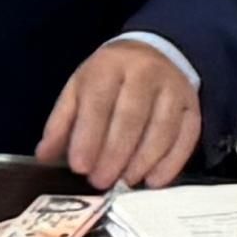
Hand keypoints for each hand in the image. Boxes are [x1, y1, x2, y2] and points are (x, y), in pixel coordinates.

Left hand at [34, 38, 205, 187]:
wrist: (154, 53)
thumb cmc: (109, 79)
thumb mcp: (79, 89)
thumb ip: (61, 122)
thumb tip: (44, 157)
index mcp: (109, 66)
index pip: (99, 101)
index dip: (89, 136)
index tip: (80, 167)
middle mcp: (144, 72)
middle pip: (132, 116)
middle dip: (115, 153)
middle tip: (101, 181)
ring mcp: (173, 88)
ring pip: (162, 128)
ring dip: (143, 161)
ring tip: (125, 183)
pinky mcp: (192, 105)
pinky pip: (186, 136)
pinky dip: (171, 162)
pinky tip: (154, 180)